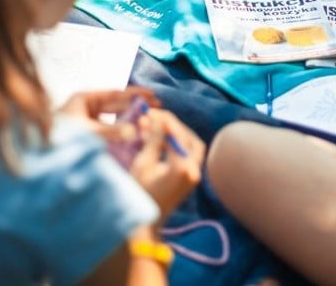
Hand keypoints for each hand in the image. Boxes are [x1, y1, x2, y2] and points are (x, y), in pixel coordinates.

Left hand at [58, 87, 159, 141]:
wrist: (40, 156)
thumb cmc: (59, 140)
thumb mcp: (89, 133)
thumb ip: (113, 131)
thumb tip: (134, 130)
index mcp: (83, 99)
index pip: (115, 93)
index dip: (135, 94)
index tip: (153, 95)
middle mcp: (84, 107)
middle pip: (116, 105)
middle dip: (136, 106)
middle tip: (157, 107)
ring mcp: (85, 121)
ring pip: (113, 118)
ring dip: (130, 119)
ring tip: (148, 121)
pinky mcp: (86, 136)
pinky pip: (108, 130)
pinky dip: (120, 132)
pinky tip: (133, 134)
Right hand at [131, 109, 205, 223]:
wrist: (146, 224)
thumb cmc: (139, 194)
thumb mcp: (143, 163)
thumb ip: (152, 139)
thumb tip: (153, 117)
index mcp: (182, 167)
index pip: (177, 135)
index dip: (165, 120)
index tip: (152, 111)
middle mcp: (194, 170)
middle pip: (190, 138)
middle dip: (174, 126)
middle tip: (157, 118)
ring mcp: (196, 176)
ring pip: (194, 146)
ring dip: (180, 134)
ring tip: (161, 127)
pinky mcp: (192, 179)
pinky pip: (192, 155)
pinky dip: (181, 144)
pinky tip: (166, 140)